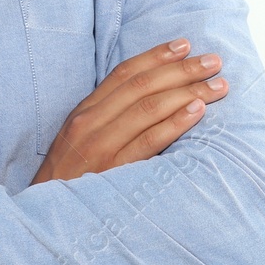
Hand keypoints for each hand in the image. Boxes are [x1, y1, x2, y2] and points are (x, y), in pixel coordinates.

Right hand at [31, 38, 225, 184]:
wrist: (46, 218)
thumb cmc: (70, 180)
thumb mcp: (79, 141)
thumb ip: (107, 118)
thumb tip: (149, 98)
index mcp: (84, 112)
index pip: (124, 73)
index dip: (156, 56)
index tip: (185, 45)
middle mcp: (90, 123)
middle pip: (142, 86)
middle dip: (182, 70)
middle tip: (213, 61)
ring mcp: (101, 146)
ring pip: (149, 108)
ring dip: (188, 92)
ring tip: (217, 86)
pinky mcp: (113, 171)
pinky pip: (150, 141)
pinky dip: (175, 123)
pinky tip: (197, 111)